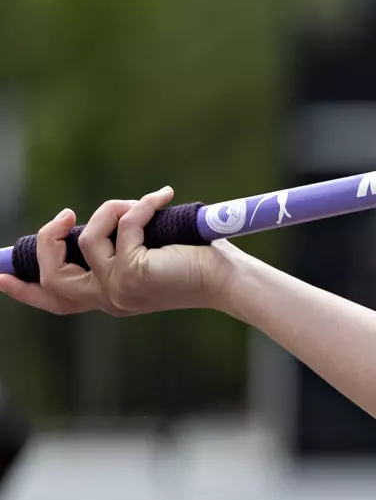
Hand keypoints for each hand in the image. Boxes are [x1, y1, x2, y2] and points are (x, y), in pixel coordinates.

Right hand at [0, 186, 236, 315]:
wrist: (229, 279)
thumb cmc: (196, 262)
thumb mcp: (146, 255)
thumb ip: (118, 246)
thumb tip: (96, 219)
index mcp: (108, 297)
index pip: (56, 301)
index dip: (24, 290)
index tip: (0, 274)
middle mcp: (109, 299)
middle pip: (51, 278)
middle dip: (48, 241)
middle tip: (67, 216)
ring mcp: (119, 290)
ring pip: (86, 242)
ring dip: (109, 211)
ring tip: (138, 203)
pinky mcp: (134, 273)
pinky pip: (122, 227)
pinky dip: (139, 206)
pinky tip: (163, 198)